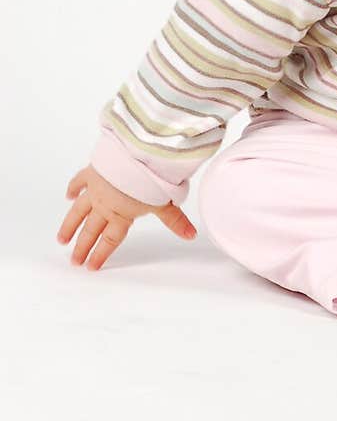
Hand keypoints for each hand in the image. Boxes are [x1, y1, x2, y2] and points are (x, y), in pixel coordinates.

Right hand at [57, 164, 196, 270]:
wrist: (137, 154)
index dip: (100, 254)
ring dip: (70, 225)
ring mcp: (96, 188)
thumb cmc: (152, 179)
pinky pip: (79, 181)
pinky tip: (68, 196)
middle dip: (81, 247)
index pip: (110, 240)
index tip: (91, 267)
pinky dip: (73, 188)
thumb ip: (176, 221)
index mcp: (121, 215)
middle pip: (91, 230)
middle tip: (73, 261)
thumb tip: (191, 236)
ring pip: (78, 210)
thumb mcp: (166, 203)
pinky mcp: (93, 171)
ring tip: (61, 239)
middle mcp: (105, 205)